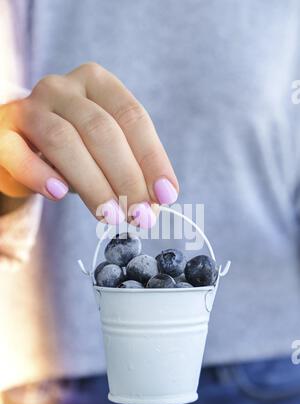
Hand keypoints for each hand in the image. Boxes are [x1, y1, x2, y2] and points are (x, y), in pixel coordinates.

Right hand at [0, 63, 178, 227]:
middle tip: (141, 216)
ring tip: (112, 217)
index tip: (166, 196)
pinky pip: (18, 153)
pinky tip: (58, 194)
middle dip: (127, 178)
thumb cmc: (76, 147)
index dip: (152, 158)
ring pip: (64, 141)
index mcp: (96, 83)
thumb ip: (130, 168)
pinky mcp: (3, 134)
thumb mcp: (106, 149)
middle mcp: (62, 88)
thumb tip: (154, 204)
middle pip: (102, 130)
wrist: (23, 143)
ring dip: (93, 184)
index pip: (132, 117)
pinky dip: (39, 175)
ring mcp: (30, 108)